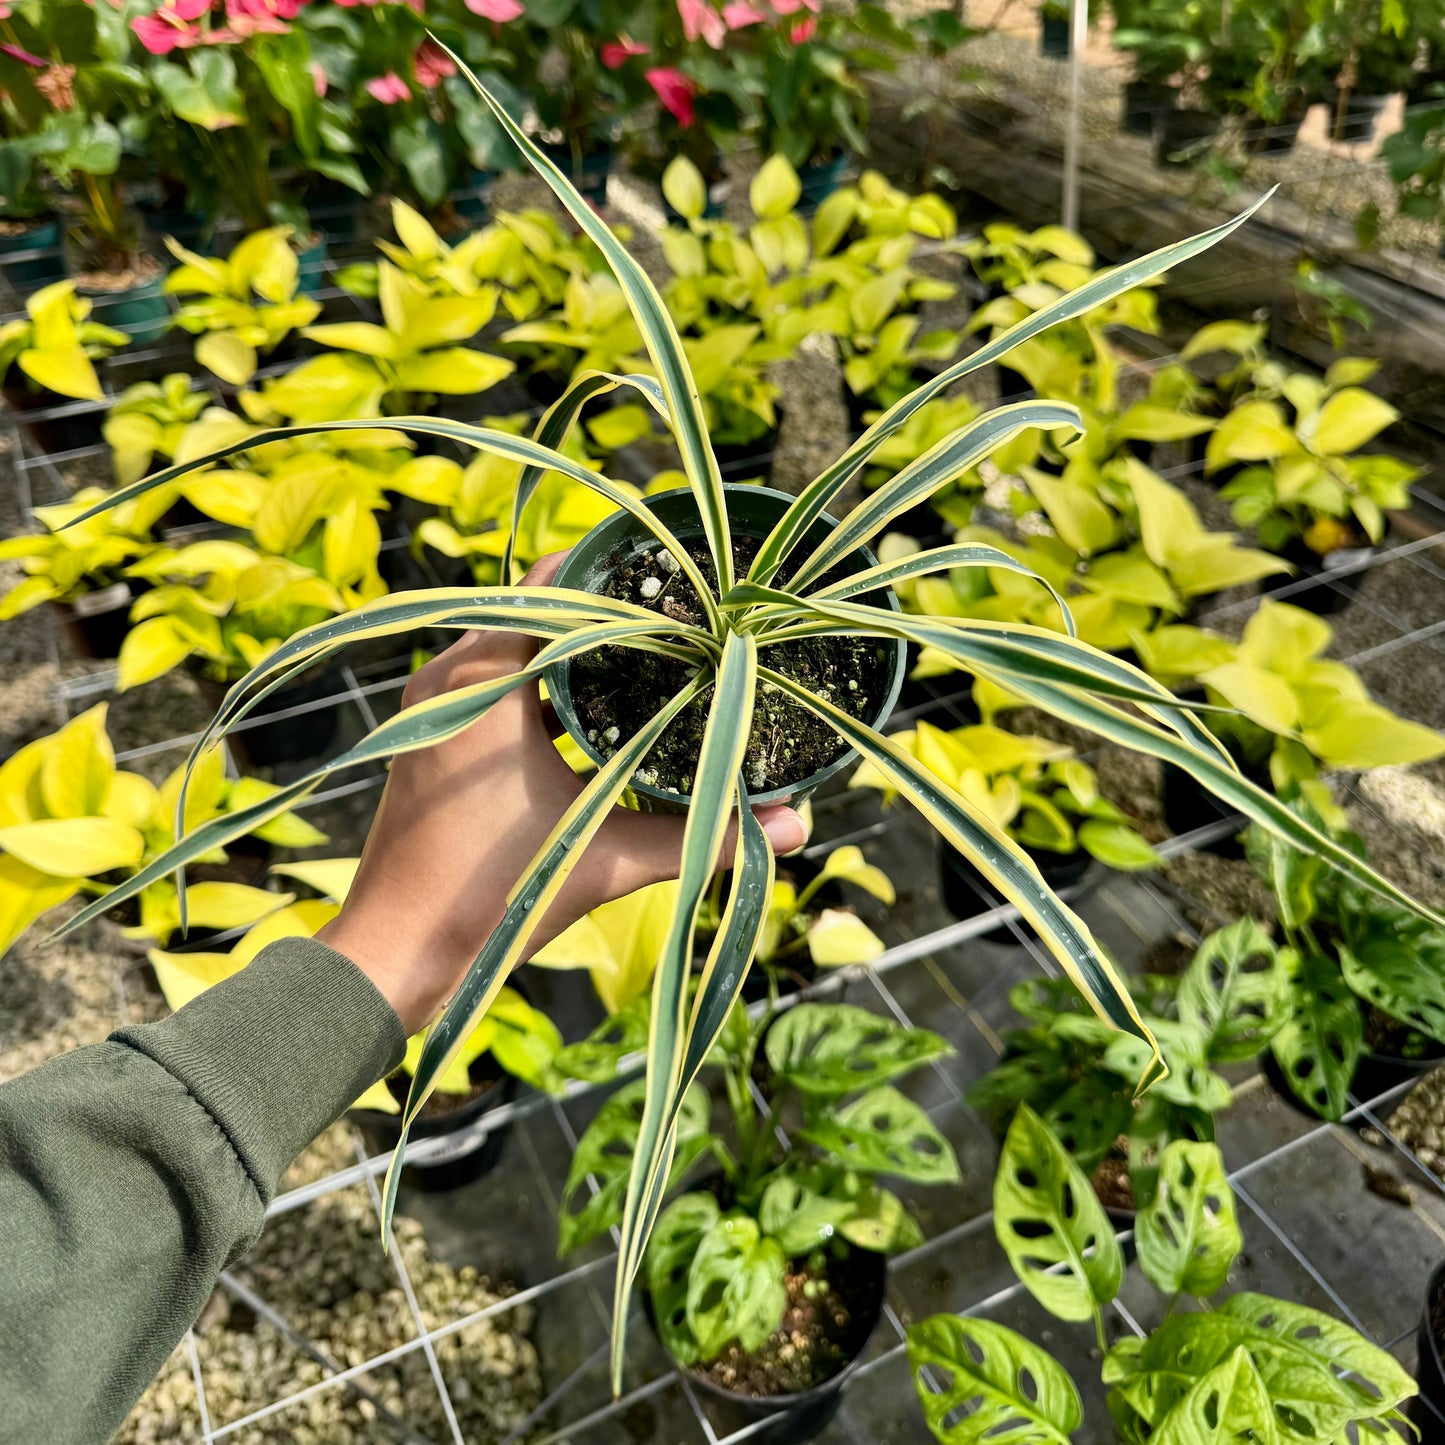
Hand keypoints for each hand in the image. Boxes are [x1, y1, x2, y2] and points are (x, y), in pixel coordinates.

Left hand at [319, 553, 807, 1032]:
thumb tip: (796, 827)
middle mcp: (451, 679)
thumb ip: (699, 836)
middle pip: (540, 612)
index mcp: (484, 681)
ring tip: (653, 652)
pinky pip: (497, 685)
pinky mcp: (435, 740)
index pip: (555, 585)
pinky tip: (601, 708)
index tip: (678, 575)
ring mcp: (436, 709)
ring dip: (577, 651)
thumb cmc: (490, 898)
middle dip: (609, 611)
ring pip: (518, 650)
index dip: (619, 571)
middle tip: (681, 615)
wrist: (395, 956)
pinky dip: (546, 686)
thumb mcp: (606, 859)